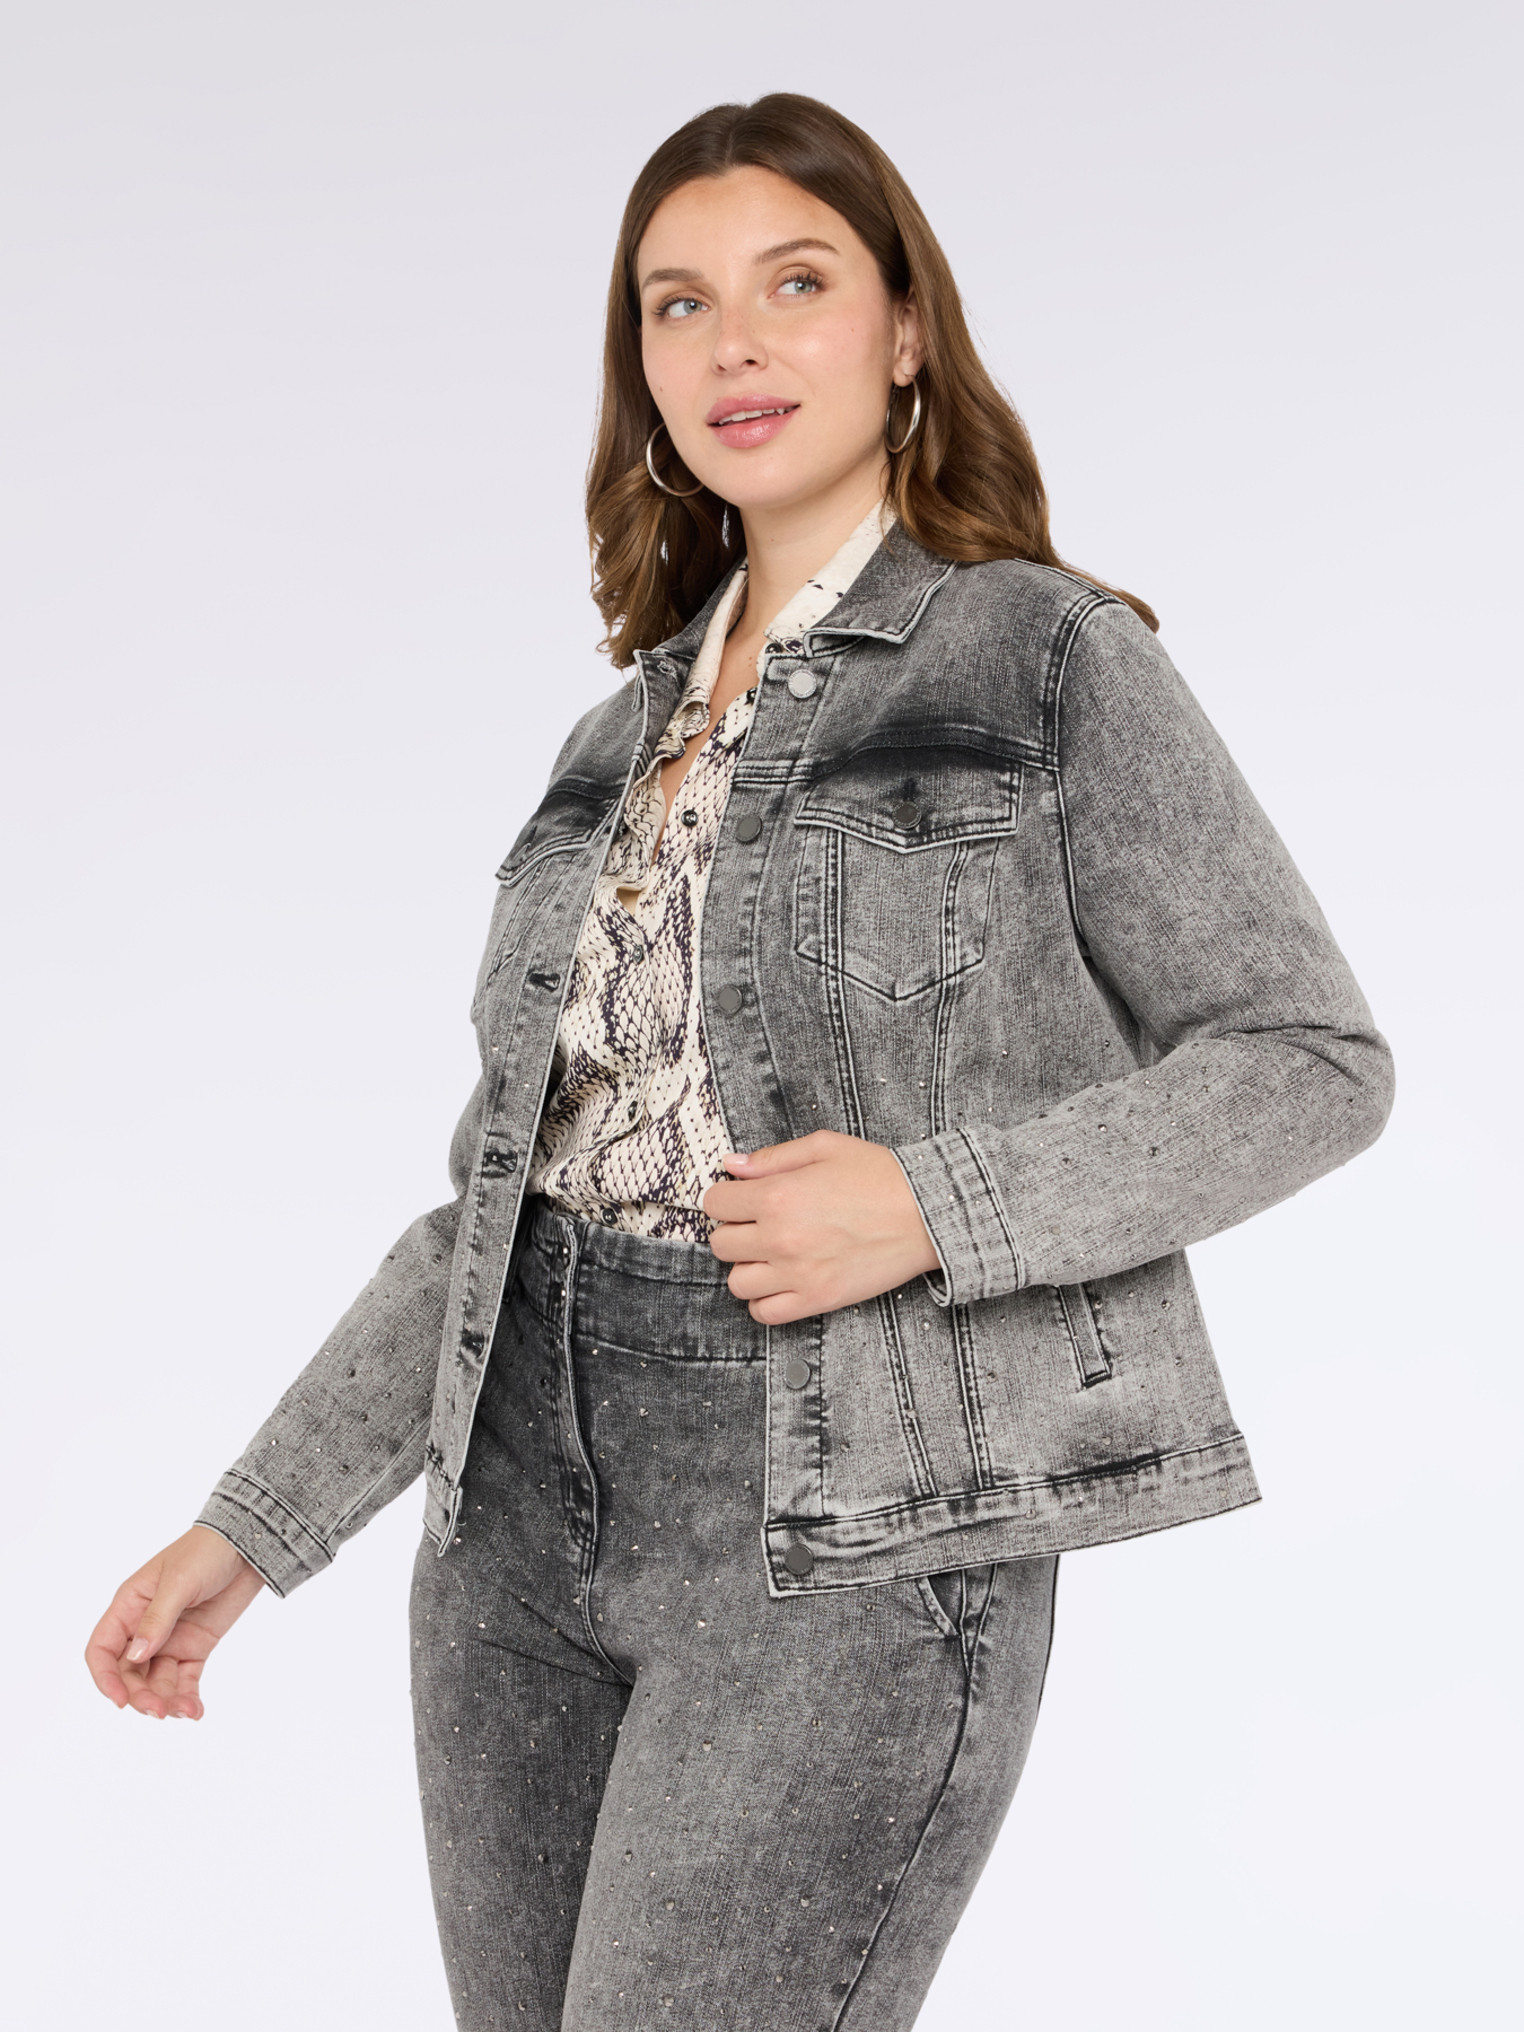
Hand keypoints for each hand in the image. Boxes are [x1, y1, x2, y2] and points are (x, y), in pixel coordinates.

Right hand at [84, 1524, 265, 1720]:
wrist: (248, 1546)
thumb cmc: (206, 1552)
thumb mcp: (179, 1582)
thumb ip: (157, 1619)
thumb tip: (135, 1656)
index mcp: (129, 1606)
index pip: (102, 1649)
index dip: (105, 1678)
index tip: (119, 1701)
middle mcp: (144, 1627)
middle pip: (129, 1674)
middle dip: (140, 1696)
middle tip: (159, 1711)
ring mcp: (170, 1640)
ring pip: (156, 1682)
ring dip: (165, 1701)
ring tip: (184, 1711)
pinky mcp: (195, 1648)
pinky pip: (184, 1680)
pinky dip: (187, 1697)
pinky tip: (195, 1712)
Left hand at [703, 1129, 939, 1324]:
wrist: (926, 1214)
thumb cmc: (879, 1176)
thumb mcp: (825, 1147)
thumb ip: (773, 1157)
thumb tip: (732, 1165)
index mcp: (777, 1195)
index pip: (714, 1203)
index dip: (726, 1198)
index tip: (742, 1198)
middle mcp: (779, 1238)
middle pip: (721, 1244)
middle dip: (735, 1230)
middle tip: (760, 1224)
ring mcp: (797, 1274)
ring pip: (737, 1283)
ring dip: (747, 1267)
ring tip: (771, 1255)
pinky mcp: (817, 1300)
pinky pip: (764, 1313)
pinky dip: (764, 1301)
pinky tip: (781, 1282)